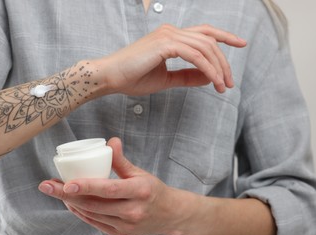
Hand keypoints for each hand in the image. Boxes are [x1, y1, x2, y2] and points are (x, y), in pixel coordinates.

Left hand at [38, 137, 191, 234]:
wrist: (169, 215)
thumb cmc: (153, 190)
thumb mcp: (140, 173)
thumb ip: (122, 160)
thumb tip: (111, 141)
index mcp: (139, 192)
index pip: (108, 189)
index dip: (86, 186)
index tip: (66, 182)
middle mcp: (132, 211)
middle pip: (94, 204)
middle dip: (66, 195)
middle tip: (47, 185)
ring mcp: (126, 226)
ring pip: (91, 214)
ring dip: (70, 203)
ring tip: (55, 190)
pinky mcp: (120, 234)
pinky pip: (95, 223)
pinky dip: (80, 212)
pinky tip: (70, 202)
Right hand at [93, 24, 245, 94]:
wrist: (110, 77)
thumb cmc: (133, 77)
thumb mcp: (166, 79)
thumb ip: (188, 76)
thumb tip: (209, 76)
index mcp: (170, 37)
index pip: (203, 32)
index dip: (224, 36)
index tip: (240, 44)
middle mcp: (171, 32)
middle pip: (209, 40)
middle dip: (224, 61)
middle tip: (229, 82)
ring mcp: (168, 36)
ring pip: (205, 47)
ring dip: (218, 67)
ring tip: (223, 85)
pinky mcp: (164, 44)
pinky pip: (195, 55)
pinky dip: (207, 68)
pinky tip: (213, 80)